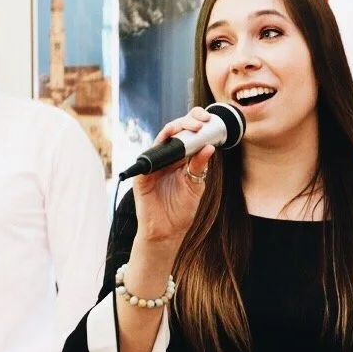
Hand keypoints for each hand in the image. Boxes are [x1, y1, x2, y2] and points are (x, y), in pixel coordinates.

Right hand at [131, 107, 216, 245]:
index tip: (209, 120)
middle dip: (188, 121)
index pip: (187, 134)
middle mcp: (167, 158)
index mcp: (181, 159)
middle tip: (202, 121)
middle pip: (175, 130)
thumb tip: (210, 147)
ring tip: (192, 128)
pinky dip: (160, 150)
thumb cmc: (181, 210)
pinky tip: (172, 146)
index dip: (196, 123)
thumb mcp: (195, 186)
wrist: (168, 231)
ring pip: (162, 138)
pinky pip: (149, 157)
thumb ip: (199, 167)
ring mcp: (154, 164)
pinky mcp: (143, 175)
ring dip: (176, 129)